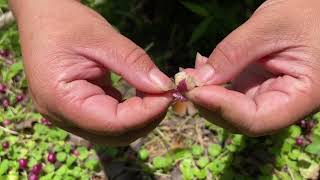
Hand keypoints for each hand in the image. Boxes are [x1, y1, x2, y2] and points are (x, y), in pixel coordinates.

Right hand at [10, 0, 173, 144]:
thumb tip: (164, 87)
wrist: (42, 16)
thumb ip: (133, 64)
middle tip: (167, 94)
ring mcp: (68, 115)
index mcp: (61, 100)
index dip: (146, 114)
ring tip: (157, 93)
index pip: (112, 123)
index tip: (169, 94)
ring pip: (113, 132)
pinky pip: (109, 120)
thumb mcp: (102, 37)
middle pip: (114, 134)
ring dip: (139, 117)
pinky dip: (129, 112)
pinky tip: (140, 94)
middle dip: (146, 119)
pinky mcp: (78, 109)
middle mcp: (62, 115)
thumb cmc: (65, 21)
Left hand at [185, 0, 319, 135]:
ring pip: (232, 110)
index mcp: (302, 96)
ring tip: (189, 74)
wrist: (317, 9)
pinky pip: (231, 94)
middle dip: (208, 105)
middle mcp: (284, 103)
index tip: (194, 91)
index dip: (222, 109)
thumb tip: (197, 82)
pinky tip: (200, 69)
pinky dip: (213, 84)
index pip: (256, 119)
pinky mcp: (257, 86)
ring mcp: (269, 96)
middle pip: (240, 120)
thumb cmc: (307, 11)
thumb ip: (233, 54)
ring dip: (206, 96)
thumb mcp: (269, 26)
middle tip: (185, 82)